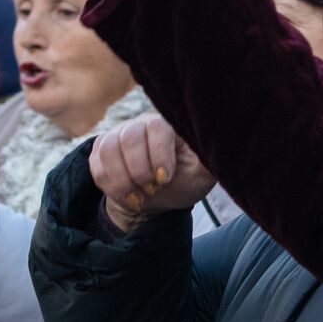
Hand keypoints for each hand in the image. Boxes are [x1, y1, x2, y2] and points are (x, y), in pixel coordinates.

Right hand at [89, 113, 215, 230]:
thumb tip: (226, 144)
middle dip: (139, 170)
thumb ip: (212, 159)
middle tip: (153, 189)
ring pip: (108, 149)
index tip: (166, 179)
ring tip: (140, 196)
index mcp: (168, 124)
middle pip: (129, 137)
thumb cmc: (185, 181)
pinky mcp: (100, 151)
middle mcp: (140, 124)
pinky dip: (111, 185)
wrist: (158, 197)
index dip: (159, 154)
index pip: (157, 127)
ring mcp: (117, 135)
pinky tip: (128, 196)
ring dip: (123, 180)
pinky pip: (96, 165)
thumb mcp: (204, 174)